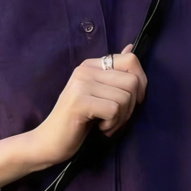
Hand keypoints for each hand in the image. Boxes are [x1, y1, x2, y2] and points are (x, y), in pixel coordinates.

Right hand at [29, 43, 146, 167]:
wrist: (49, 142)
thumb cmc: (77, 122)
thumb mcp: (98, 95)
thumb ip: (114, 74)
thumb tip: (130, 47)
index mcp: (91, 65)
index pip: (130, 60)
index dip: (141, 82)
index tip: (134, 101)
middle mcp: (85, 70)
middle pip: (132, 81)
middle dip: (131, 106)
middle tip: (116, 118)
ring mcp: (81, 84)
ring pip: (124, 97)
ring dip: (121, 118)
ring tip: (106, 125)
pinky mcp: (79, 101)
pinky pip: (114, 110)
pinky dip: (112, 124)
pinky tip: (100, 128)